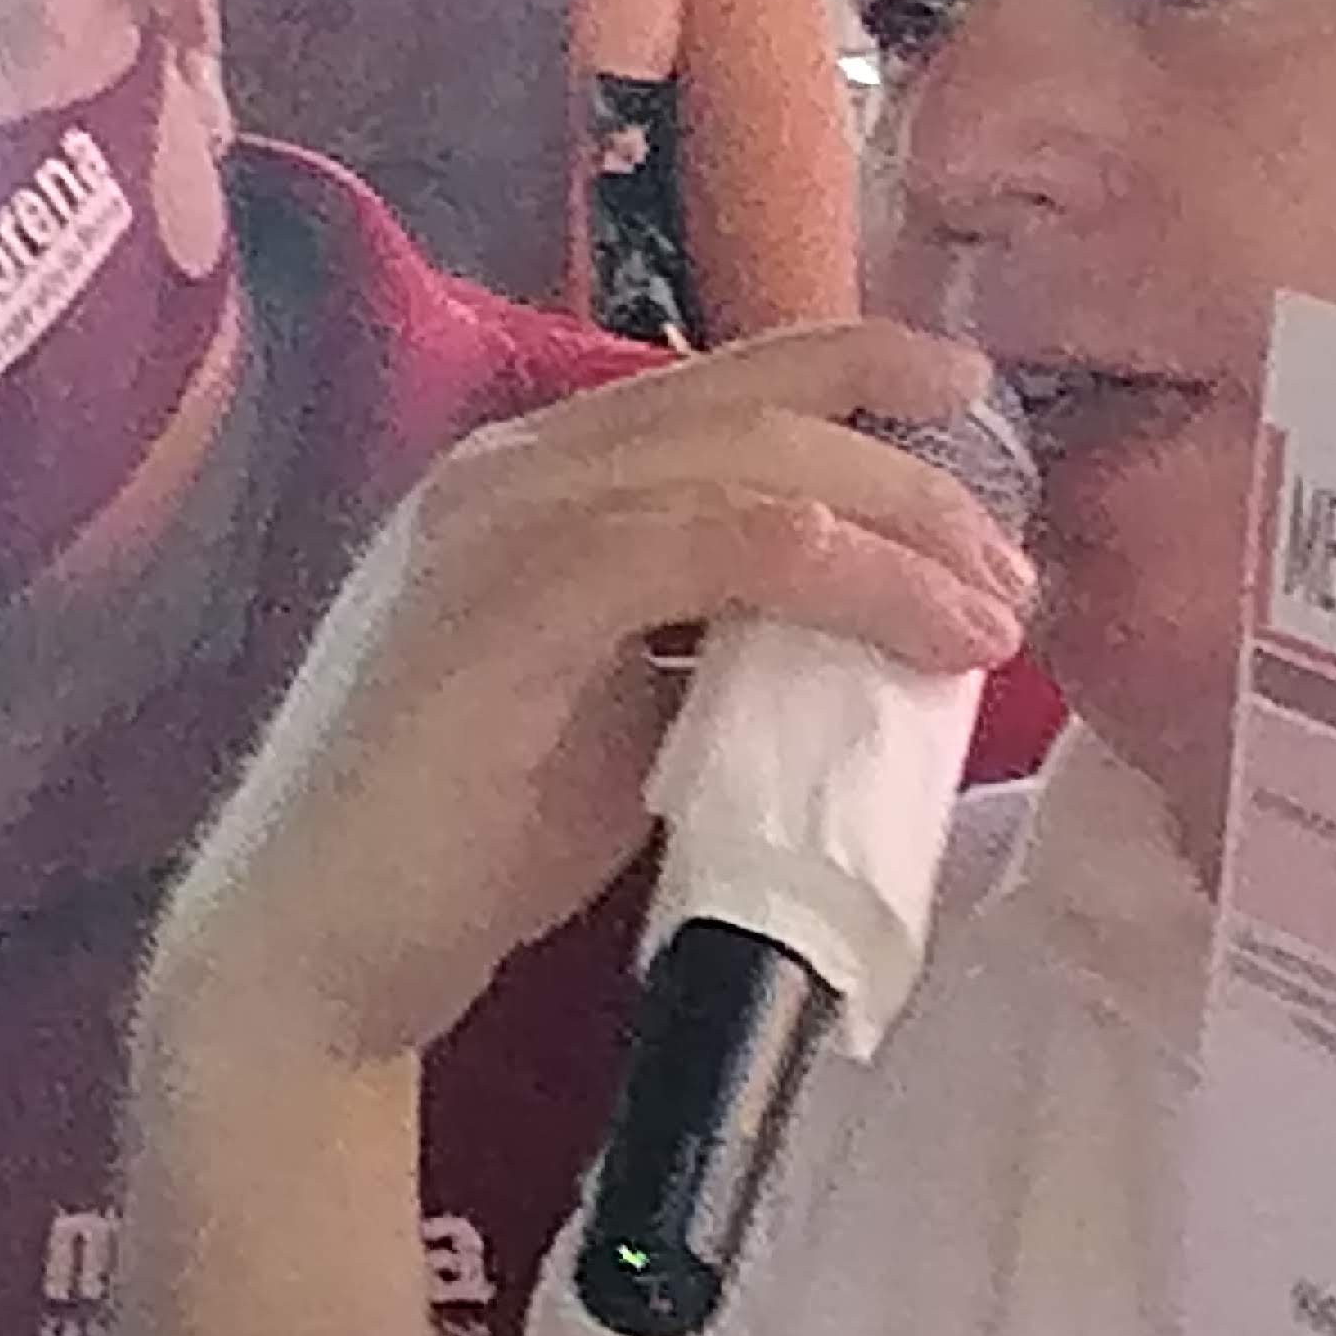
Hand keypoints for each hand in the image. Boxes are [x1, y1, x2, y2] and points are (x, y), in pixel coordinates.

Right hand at [147, 323, 1030, 1068]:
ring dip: (900, 525)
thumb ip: (722, 643)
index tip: (985, 425)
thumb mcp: (632, 713)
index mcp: (541, 478)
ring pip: (750, 460)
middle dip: (916, 464)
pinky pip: (705, 543)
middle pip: (760, 399)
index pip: (732, 382)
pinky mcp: (504, 604)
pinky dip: (835, 572)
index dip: (871, 381)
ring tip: (996, 608)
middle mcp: (513, 468)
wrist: (320, 954)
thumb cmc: (473, 845)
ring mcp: (498, 524)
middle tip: (1016, 561)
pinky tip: (916, 628)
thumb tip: (870, 631)